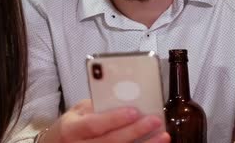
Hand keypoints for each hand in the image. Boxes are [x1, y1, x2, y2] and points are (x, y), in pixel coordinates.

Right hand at [43, 99, 169, 142]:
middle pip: (110, 142)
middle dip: (135, 131)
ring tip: (163, 136)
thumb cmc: (73, 125)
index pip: (94, 125)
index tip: (134, 111)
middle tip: (155, 121)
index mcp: (71, 129)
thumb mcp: (78, 111)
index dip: (114, 119)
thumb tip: (125, 97)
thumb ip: (97, 107)